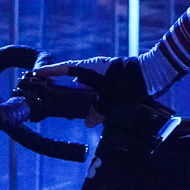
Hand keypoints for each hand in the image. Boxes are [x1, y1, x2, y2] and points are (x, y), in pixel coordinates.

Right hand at [28, 53, 164, 123]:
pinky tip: (94, 113)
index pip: (64, 69)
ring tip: (72, 113)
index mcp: (91, 68)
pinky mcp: (114, 81)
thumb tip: (88, 121)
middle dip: (64, 92)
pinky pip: (97, 90)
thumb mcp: (111, 99)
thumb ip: (97, 111)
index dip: (50, 72)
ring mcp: (104, 74)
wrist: (154, 74)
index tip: (35, 74)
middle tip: (53, 103)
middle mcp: (95, 69)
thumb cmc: (131, 83)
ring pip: (86, 87)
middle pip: (73, 80)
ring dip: (80, 99)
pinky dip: (93, 100)